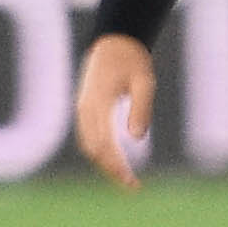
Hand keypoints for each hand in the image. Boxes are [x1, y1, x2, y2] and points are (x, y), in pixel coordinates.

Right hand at [74, 35, 156, 188]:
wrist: (114, 40)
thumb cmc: (132, 59)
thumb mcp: (144, 80)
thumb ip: (141, 107)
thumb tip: (136, 138)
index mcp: (99, 102)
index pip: (104, 144)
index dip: (117, 166)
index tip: (132, 181)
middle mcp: (86, 108)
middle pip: (94, 150)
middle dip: (111, 170)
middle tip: (133, 186)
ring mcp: (82, 109)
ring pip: (89, 146)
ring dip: (105, 164)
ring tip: (126, 178)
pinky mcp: (85, 109)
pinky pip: (88, 137)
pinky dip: (100, 153)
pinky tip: (116, 161)